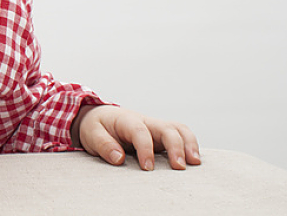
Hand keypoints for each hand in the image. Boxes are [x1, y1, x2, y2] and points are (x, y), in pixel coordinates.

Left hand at [72, 105, 200, 170]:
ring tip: (195, 163)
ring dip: (189, 144)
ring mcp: (155, 128)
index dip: (145, 149)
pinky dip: (190, 145)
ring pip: (178, 129)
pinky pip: (181, 136)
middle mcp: (145, 121)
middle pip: (167, 128)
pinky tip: (195, 161)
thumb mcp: (91, 134)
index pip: (140, 131)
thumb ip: (103, 144)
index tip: (147, 168)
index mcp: (126, 120)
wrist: (100, 118)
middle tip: (179, 167)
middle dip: (176, 146)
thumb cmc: (96, 127)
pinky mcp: (162, 136)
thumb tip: (119, 158)